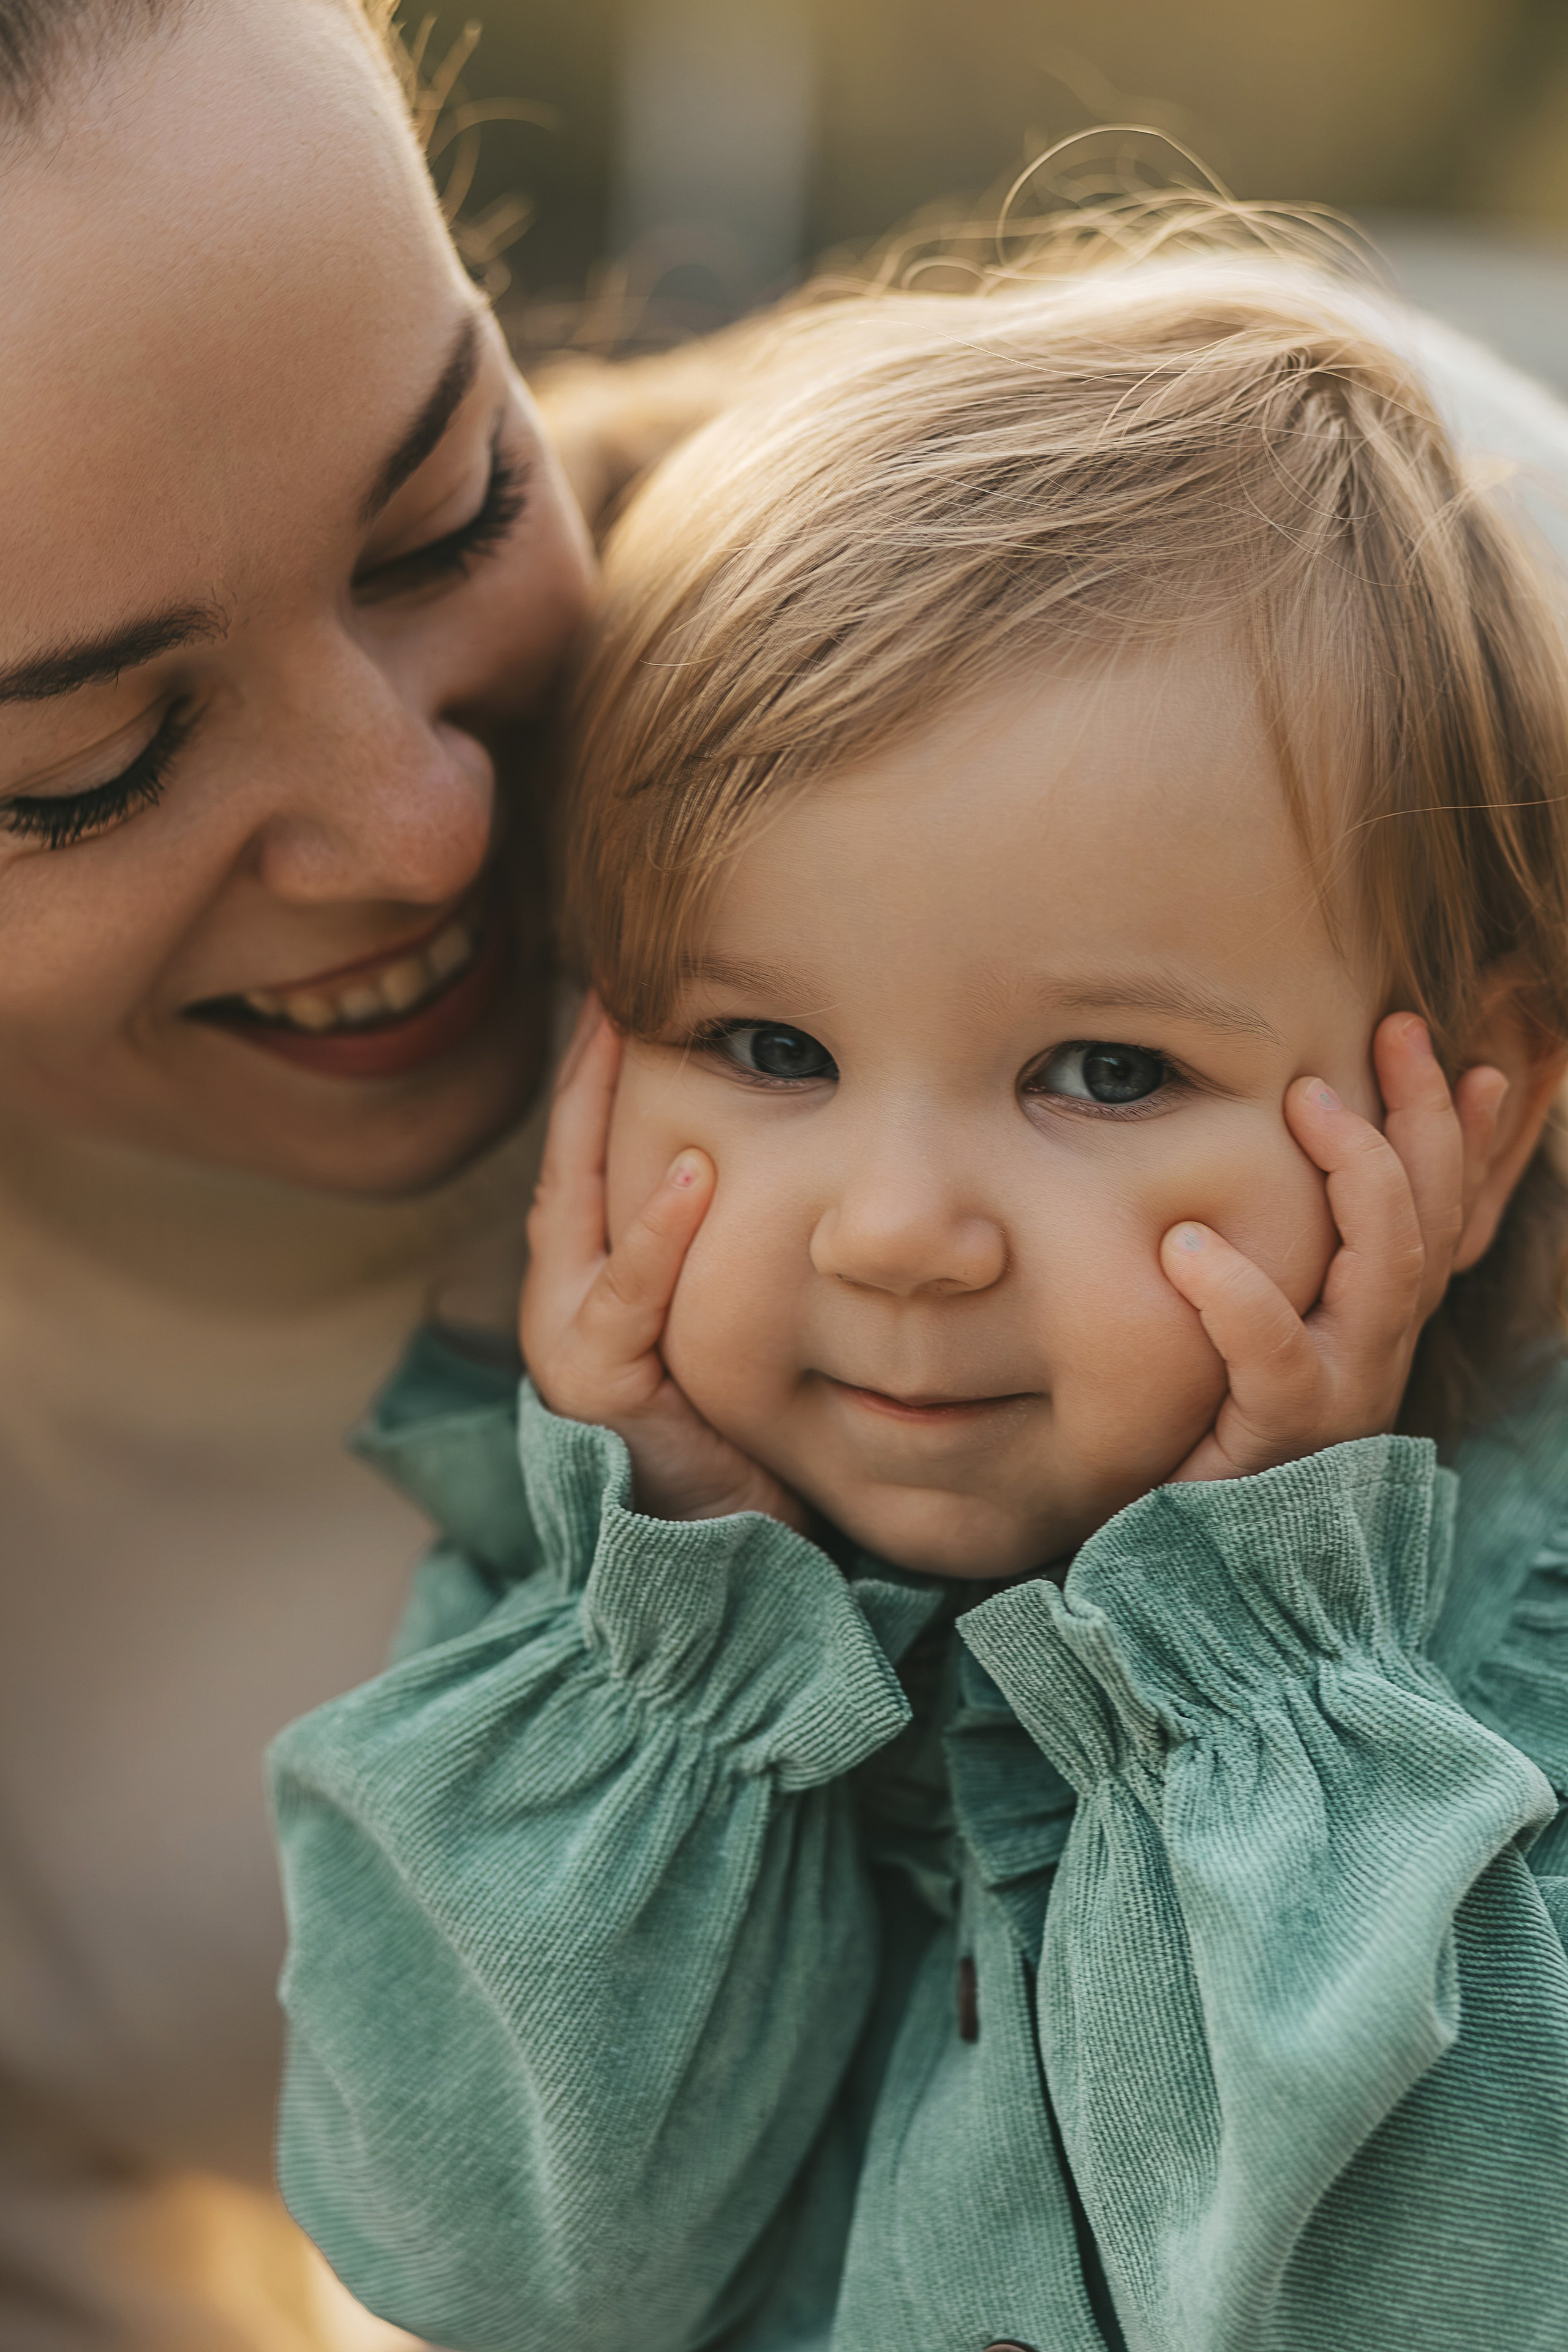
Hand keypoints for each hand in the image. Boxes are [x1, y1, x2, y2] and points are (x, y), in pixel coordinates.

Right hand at [521, 998, 807, 1526]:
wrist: (719, 1561)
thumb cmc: (742, 1436)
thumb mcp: (736, 1327)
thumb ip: (736, 1257)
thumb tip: (804, 1165)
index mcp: (594, 1279)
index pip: (589, 1154)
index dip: (601, 1075)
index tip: (631, 995)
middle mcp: (566, 1301)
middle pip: (569, 1161)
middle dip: (589, 1075)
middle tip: (618, 986)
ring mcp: (570, 1343)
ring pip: (582, 1215)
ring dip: (603, 1126)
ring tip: (628, 1041)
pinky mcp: (597, 1389)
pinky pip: (624, 1302)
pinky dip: (654, 1241)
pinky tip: (690, 1180)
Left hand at [1158, 1013, 1509, 1482]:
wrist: (1172, 1564)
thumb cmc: (1193, 1428)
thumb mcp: (1240, 1328)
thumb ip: (1270, 1252)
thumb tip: (1283, 1148)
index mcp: (1370, 1325)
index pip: (1442, 1217)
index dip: (1464, 1138)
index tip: (1466, 1059)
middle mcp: (1372, 1356)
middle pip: (1428, 1225)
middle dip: (1423, 1119)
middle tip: (1396, 1031)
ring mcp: (1338, 1401)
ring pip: (1385, 1274)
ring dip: (1360, 1175)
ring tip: (1307, 1101)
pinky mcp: (1278, 1444)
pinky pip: (1278, 1358)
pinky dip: (1239, 1295)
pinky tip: (1189, 1246)